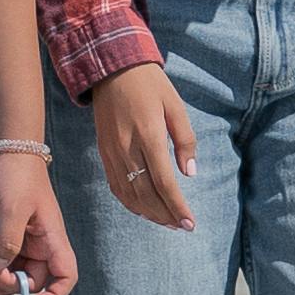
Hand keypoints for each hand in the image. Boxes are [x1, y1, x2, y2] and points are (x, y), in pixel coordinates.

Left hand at [0, 146, 84, 294]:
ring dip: (2, 280)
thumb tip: (0, 270)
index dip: (54, 294)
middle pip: (36, 280)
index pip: (66, 276)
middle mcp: (45, 243)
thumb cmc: (19, 175)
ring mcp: (31, 240)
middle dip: (14, 286)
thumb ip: (8, 244)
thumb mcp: (12, 211)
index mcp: (53, 238)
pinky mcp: (16, 235)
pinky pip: (9, 261)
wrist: (12, 150)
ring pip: (20, 273)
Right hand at [86, 63, 197, 229]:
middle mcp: (127, 148)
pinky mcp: (103, 152)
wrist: (111, 68)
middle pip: (146, 194)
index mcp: (148, 135)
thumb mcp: (175, 105)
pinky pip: (115, 185)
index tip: (190, 223)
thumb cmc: (150, 84)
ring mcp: (112, 152)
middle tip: (182, 226)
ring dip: (149, 213)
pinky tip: (143, 209)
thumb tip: (190, 173)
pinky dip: (129, 202)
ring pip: (129, 194)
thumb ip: (185, 140)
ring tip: (167, 222)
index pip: (164, 182)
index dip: (178, 207)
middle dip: (166, 214)